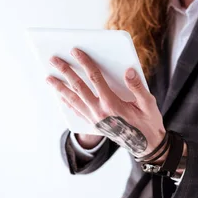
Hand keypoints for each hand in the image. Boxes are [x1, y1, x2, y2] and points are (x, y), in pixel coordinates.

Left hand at [46, 48, 165, 157]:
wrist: (146, 146)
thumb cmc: (148, 123)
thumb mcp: (148, 104)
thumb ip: (137, 86)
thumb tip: (128, 71)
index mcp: (112, 104)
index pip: (95, 78)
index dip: (85, 63)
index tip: (75, 51)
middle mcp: (99, 112)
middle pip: (78, 87)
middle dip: (65, 71)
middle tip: (53, 60)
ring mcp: (94, 119)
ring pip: (73, 100)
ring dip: (60, 88)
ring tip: (49, 78)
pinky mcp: (94, 125)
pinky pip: (76, 112)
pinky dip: (67, 103)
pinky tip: (61, 97)